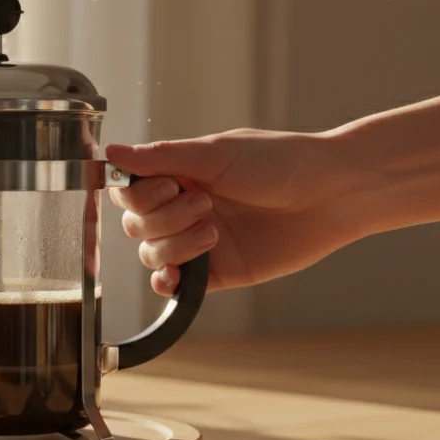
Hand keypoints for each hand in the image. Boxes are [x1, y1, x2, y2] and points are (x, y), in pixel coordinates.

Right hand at [107, 128, 361, 295]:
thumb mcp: (215, 154)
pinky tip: (175, 275)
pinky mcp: (218, 273)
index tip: (171, 185)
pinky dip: (167, 282)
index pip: (131, 192)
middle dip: (164, 218)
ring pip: (153, 254)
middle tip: (205, 204)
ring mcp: (200, 242)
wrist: (330, 193)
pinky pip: (177, 286)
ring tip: (214, 230)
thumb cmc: (279, 162)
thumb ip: (161, 158)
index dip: (140, 195)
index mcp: (181, 175)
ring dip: (174, 245)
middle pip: (137, 226)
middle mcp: (185, 208)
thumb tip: (110, 152)